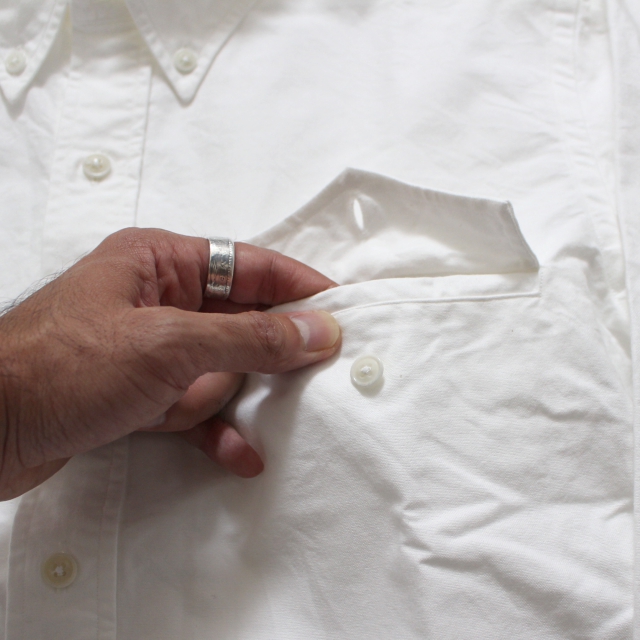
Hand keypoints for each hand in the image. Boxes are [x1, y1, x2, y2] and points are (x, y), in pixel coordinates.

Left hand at [0, 228, 339, 498]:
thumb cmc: (59, 368)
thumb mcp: (168, 345)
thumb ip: (248, 338)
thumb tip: (317, 331)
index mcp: (161, 263)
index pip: (250, 267)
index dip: (300, 287)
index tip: (343, 310)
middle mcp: (158, 302)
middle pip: (240, 320)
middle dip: (272, 352)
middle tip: (321, 372)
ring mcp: (150, 352)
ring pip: (221, 368)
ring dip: (237, 397)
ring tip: (261, 415)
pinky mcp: (140, 395)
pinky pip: (195, 408)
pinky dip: (216, 429)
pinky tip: (240, 453)